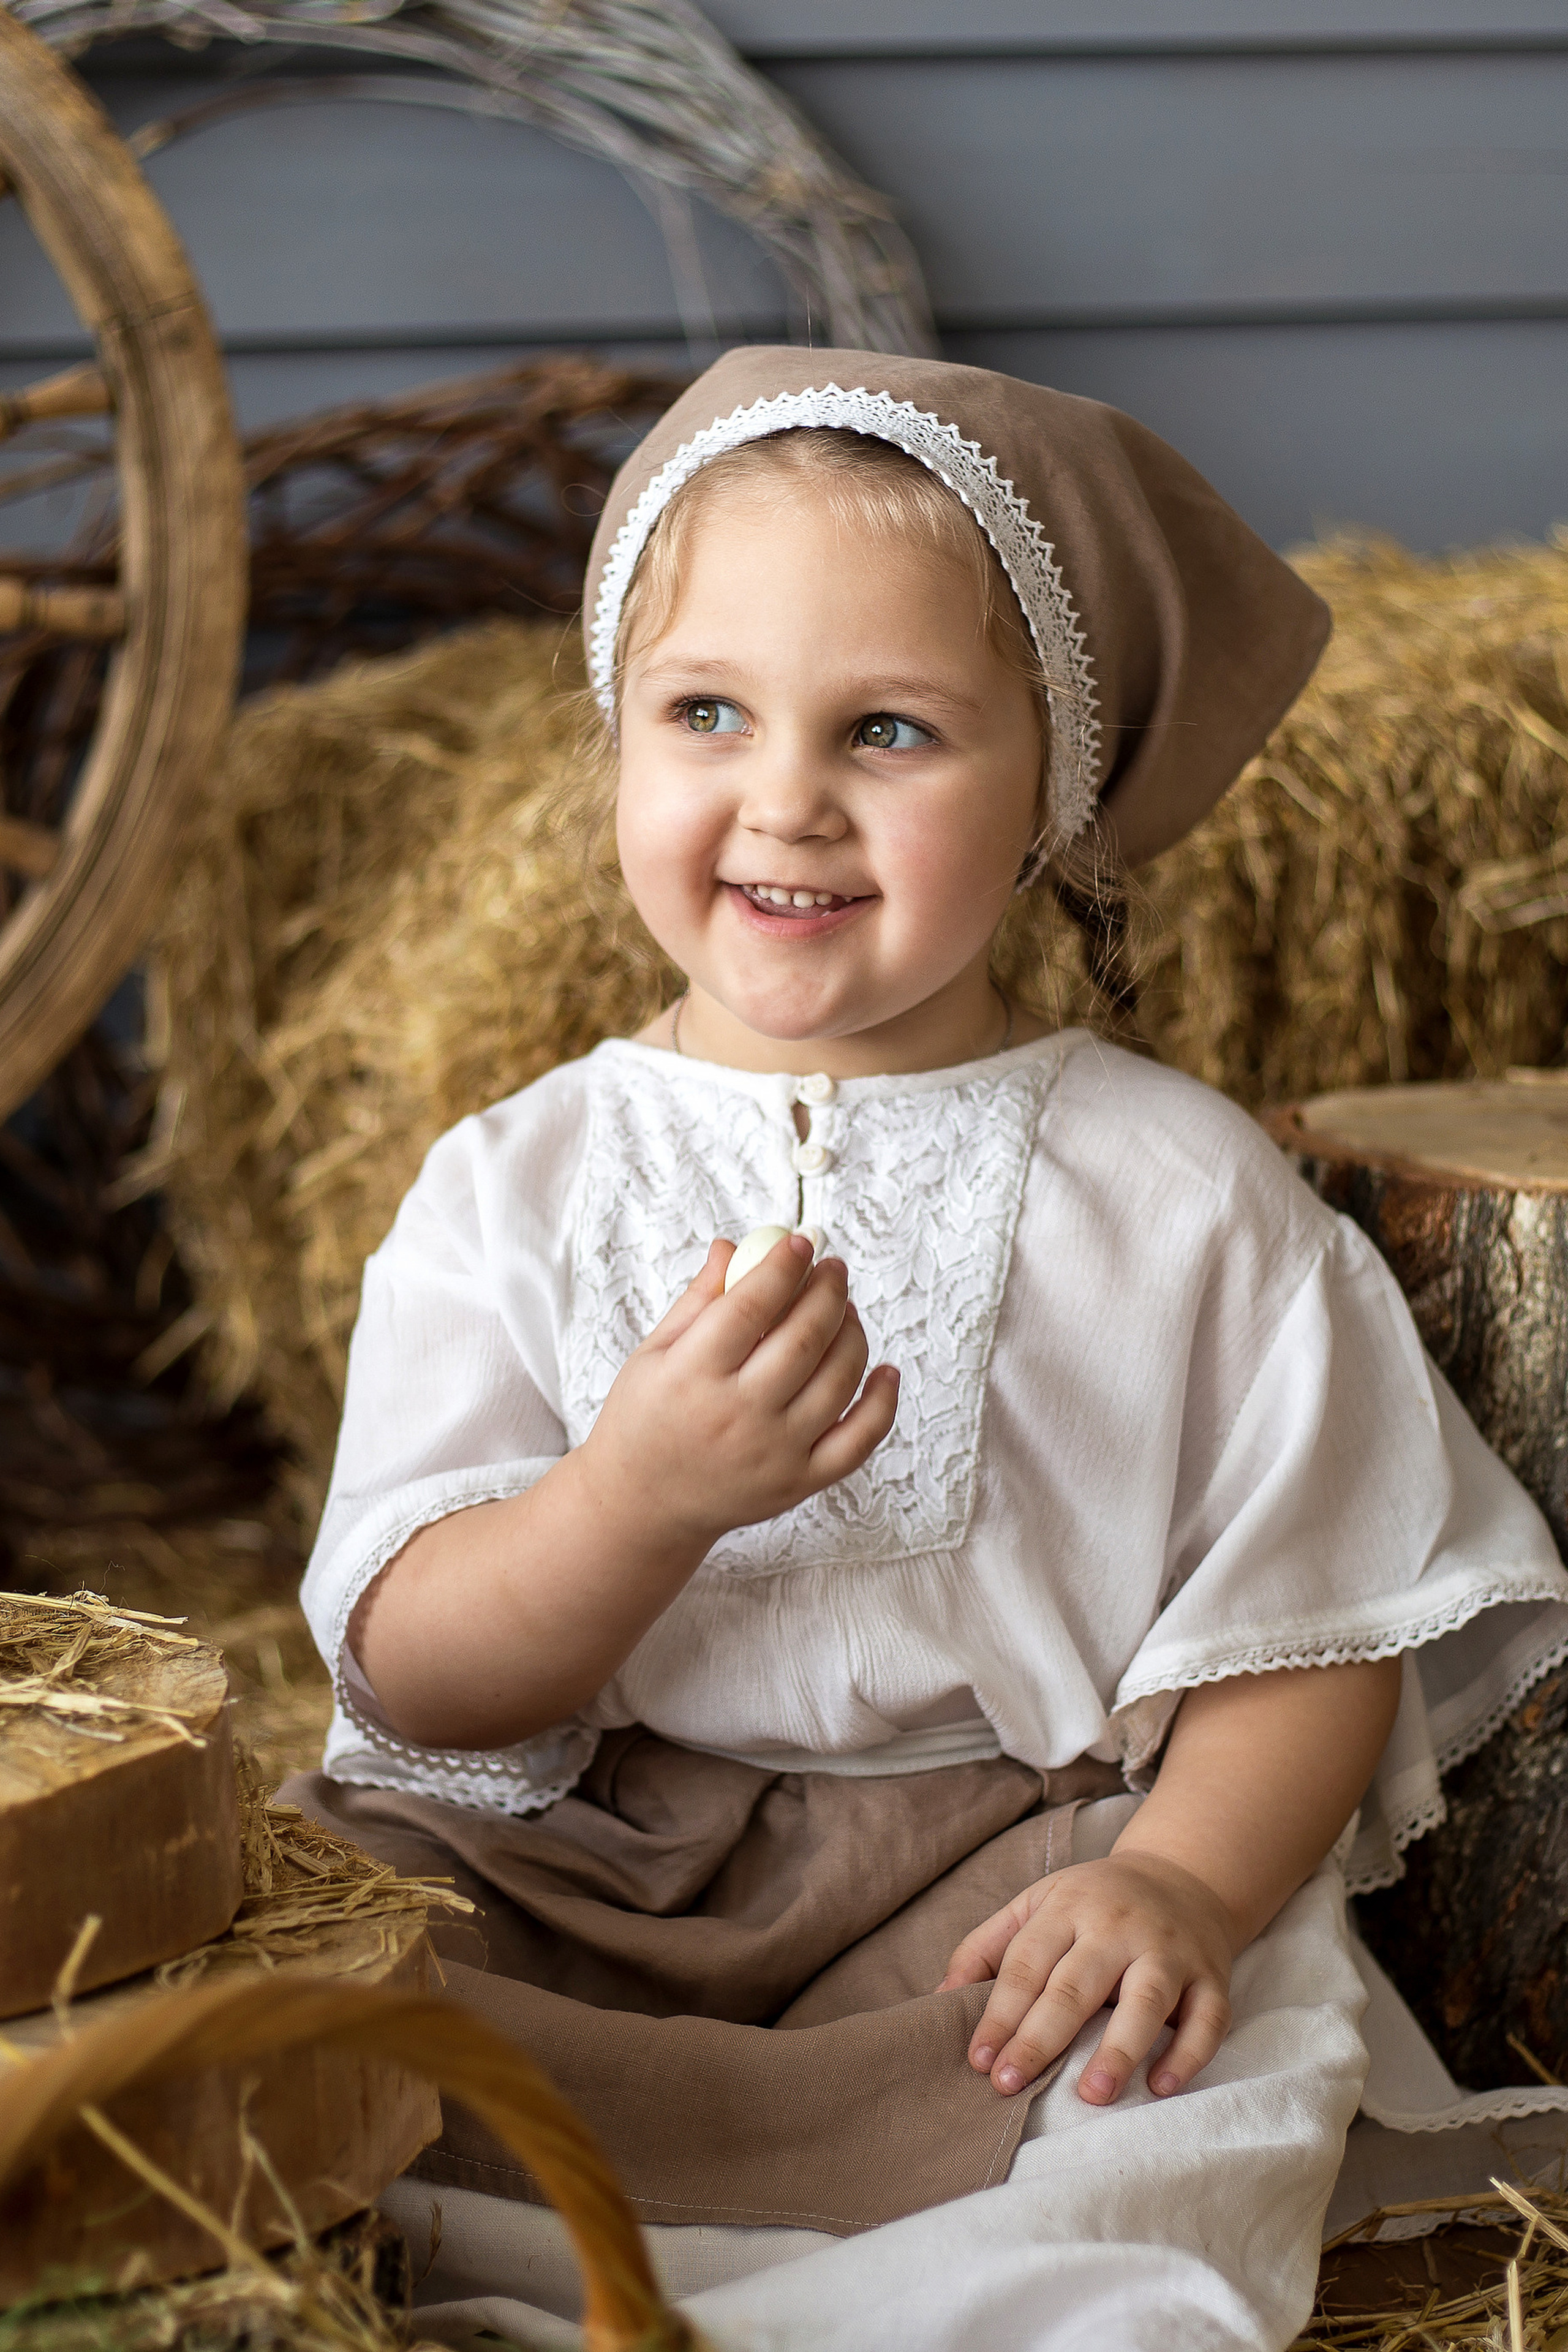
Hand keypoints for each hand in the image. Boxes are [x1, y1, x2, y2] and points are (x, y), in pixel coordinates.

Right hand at [583, 1232, 899, 1554]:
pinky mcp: (799, 1483)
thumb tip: (732, 1245)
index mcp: (692, 1375)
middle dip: (827, 1291)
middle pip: (804, 1338)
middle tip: (833, 1269)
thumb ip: (697, 1300)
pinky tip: (885, 1370)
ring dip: (853, 1333)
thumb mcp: (652, 1353)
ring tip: (845, 1310)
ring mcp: (773, 1453)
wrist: (643, 1504)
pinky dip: (882, 1401)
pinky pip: (859, 1439)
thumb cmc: (644, 1419)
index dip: (783, 1266)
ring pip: (838, 1379)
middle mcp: (736, 1416)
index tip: (801, 1241)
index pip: (751, 1306)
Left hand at [939, 1851, 1234, 2105]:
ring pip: (1146, 1999)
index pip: (1027, 1964)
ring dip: (1118, 2048)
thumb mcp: (1037, 1905)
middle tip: (1008, 2084)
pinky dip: (1187, 2053)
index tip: (978, 2061)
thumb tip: (940, 1998)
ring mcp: (1170, 1950)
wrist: (1183, 1876)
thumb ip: (988, 1947)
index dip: (1000, 2014)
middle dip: (1041, 2037)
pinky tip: (1160, 2086)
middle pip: (1076, 1984)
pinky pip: (1207, 2018)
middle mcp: (1119, 1926)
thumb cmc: (1094, 1903)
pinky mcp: (1212, 1976)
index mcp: (1069, 1907)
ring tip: (1091, 2095)